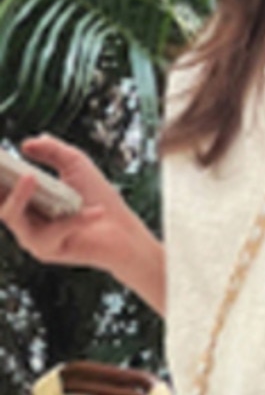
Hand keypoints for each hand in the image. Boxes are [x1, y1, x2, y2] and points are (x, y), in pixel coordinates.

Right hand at [0, 134, 145, 274]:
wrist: (123, 230)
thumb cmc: (98, 196)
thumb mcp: (75, 164)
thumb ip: (52, 151)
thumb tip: (25, 144)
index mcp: (25, 198)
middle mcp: (23, 219)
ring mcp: (32, 237)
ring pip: (12, 216)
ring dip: (19, 196)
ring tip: (31, 177)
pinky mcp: (47, 250)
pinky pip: (53, 231)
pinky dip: (73, 219)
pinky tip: (96, 211)